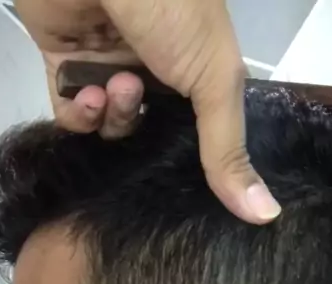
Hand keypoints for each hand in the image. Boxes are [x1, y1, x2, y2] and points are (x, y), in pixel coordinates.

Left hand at [14, 0, 280, 223]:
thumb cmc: (171, 7)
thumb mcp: (215, 77)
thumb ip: (228, 149)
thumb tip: (266, 214)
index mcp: (197, 70)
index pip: (201, 133)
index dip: (198, 163)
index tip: (196, 191)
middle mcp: (154, 72)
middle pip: (153, 136)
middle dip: (150, 137)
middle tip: (149, 119)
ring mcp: (108, 69)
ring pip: (112, 129)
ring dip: (115, 116)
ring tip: (117, 86)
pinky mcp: (64, 67)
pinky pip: (72, 116)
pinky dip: (81, 114)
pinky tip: (88, 92)